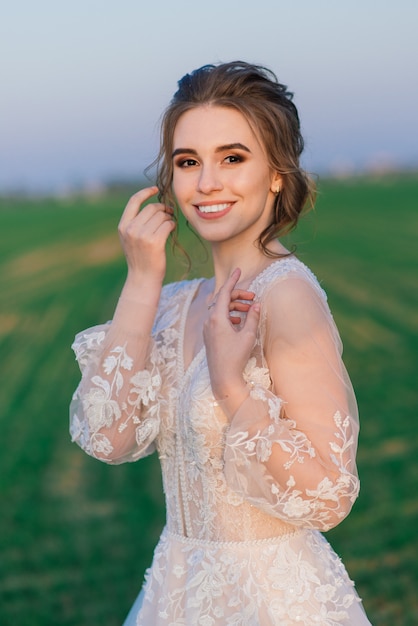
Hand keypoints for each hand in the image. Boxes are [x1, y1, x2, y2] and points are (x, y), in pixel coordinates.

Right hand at [118, 186, 174, 286]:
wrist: (143, 278)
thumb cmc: (140, 257)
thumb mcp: (130, 239)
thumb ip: (135, 222)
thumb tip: (153, 204)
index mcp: (123, 226)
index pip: (134, 201)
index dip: (146, 192)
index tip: (156, 189)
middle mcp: (130, 229)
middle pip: (151, 208)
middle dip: (162, 209)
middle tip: (169, 213)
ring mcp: (142, 235)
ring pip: (161, 216)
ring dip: (168, 218)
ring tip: (168, 224)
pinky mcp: (155, 242)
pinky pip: (168, 224)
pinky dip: (172, 225)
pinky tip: (171, 230)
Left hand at [203, 268, 260, 410]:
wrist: (223, 378)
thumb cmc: (235, 357)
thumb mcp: (248, 335)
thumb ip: (252, 317)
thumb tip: (256, 305)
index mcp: (217, 318)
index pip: (224, 293)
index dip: (232, 281)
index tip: (238, 270)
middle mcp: (210, 321)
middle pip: (222, 300)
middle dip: (237, 295)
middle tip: (252, 297)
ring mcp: (208, 329)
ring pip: (220, 309)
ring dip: (235, 306)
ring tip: (249, 309)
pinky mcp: (210, 336)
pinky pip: (219, 318)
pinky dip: (230, 315)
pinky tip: (240, 321)